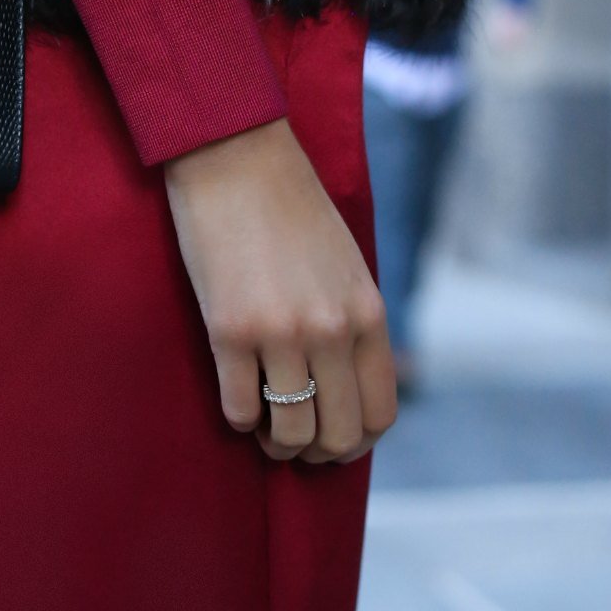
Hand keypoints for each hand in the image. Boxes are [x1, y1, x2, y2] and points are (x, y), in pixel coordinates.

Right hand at [164, 118, 395, 463]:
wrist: (234, 157)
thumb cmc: (288, 209)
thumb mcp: (344, 267)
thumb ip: (352, 324)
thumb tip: (345, 387)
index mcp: (368, 315)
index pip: (380, 413)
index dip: (357, 443)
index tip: (333, 441)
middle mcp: (332, 331)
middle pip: (337, 435)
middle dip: (316, 454)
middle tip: (295, 445)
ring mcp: (281, 334)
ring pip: (288, 433)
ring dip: (275, 444)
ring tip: (263, 430)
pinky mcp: (229, 332)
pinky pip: (239, 409)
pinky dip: (239, 418)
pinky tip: (236, 400)